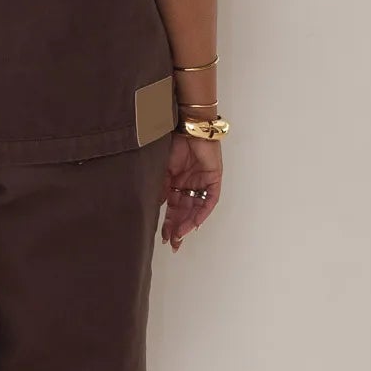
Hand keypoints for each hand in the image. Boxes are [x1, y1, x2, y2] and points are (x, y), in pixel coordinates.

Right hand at [160, 134, 221, 251]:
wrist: (187, 127)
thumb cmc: (172, 143)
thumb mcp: (160, 170)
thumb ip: (160, 189)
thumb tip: (156, 209)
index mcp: (175, 183)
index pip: (172, 208)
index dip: (168, 223)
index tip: (163, 238)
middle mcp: (189, 185)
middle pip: (184, 212)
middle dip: (178, 228)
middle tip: (172, 243)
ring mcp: (202, 183)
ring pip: (196, 209)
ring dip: (189, 223)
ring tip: (180, 235)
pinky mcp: (214, 179)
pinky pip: (210, 200)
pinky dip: (203, 212)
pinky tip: (195, 223)